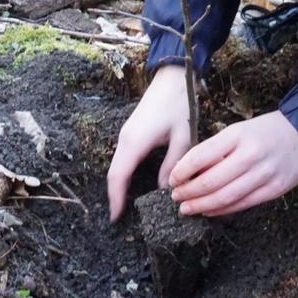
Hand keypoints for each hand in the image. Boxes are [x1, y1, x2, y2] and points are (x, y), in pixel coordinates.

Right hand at [107, 65, 191, 222]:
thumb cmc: (180, 105)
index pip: (118, 177)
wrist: (173, 77)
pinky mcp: (131, 132)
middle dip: (115, 196)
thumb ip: (173, 166)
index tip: (116, 219)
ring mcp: (126, 135)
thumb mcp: (183, 139)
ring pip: (117, 166)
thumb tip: (165, 190)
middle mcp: (125, 139)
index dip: (116, 200)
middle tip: (121, 218)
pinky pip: (123, 158)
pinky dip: (124, 174)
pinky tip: (133, 185)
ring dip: (119, 186)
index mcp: (135, 142)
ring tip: (126, 206)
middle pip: (114, 174)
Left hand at [169, 111, 297, 216]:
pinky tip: (209, 211)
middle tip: (176, 198)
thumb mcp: (238, 130)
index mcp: (237, 135)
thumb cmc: (266, 131)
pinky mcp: (275, 189)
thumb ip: (216, 149)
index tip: (172, 180)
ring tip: (187, 208)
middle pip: (210, 181)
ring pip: (225, 197)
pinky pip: (243, 204)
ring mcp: (264, 174)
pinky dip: (222, 210)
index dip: (182, 172)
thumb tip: (188, 171)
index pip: (200, 156)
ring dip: (201, 205)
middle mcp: (250, 155)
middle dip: (188, 192)